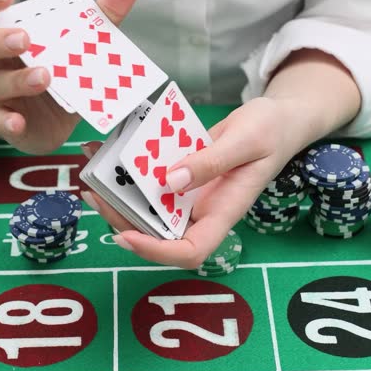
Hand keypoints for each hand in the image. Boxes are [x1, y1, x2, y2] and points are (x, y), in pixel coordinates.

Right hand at [0, 0, 144, 154]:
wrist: (44, 121)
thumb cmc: (58, 72)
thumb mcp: (82, 42)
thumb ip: (104, 12)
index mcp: (7, 33)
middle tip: (25, 38)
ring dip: (17, 79)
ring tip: (44, 76)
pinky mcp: (7, 121)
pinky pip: (2, 122)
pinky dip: (10, 122)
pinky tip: (19, 122)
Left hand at [82, 97, 297, 267]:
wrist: (279, 119)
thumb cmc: (272, 131)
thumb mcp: (247, 140)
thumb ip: (212, 161)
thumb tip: (171, 181)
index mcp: (224, 211)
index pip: (191, 250)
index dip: (157, 251)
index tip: (125, 235)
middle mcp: (203, 210)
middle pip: (159, 234)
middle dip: (123, 221)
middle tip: (95, 194)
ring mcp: (191, 195)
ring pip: (149, 211)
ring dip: (118, 199)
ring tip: (92, 176)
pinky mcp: (181, 177)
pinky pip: (152, 183)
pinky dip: (129, 173)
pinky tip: (106, 154)